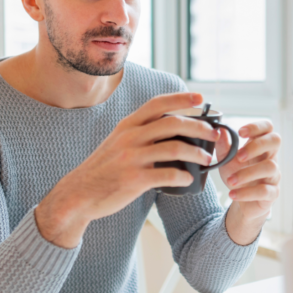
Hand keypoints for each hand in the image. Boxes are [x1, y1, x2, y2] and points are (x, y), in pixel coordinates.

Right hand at [36, 92, 220, 247]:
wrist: (78, 194)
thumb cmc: (103, 169)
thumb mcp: (117, 142)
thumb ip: (141, 133)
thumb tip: (173, 130)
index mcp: (128, 126)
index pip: (158, 103)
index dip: (181, 98)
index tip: (200, 98)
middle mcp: (130, 137)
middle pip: (173, 124)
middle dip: (199, 127)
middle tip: (214, 135)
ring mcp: (131, 158)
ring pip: (175, 149)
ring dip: (197, 154)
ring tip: (206, 160)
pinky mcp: (133, 180)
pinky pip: (168, 175)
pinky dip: (183, 177)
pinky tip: (188, 179)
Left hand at [218, 120, 280, 243]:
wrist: (241, 202)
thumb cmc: (237, 175)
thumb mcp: (226, 160)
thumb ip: (223, 145)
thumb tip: (220, 129)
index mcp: (260, 146)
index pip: (267, 127)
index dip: (256, 126)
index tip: (240, 132)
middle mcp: (270, 157)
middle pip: (275, 140)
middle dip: (256, 145)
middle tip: (239, 156)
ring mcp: (274, 175)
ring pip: (270, 167)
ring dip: (247, 173)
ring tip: (231, 181)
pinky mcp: (272, 193)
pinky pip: (264, 191)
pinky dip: (246, 193)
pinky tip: (233, 194)